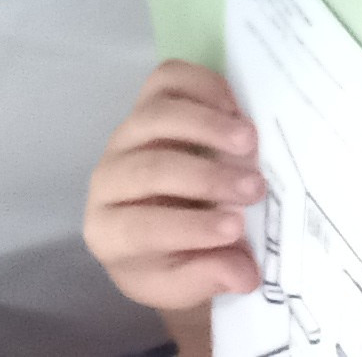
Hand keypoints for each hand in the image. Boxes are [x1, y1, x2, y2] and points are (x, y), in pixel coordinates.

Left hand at [83, 61, 269, 318]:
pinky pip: (167, 79)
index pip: (141, 228)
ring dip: (207, 127)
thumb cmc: (169, 256)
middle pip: (150, 169)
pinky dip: (202, 86)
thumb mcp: (182, 282)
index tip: (236, 228)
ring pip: (157, 116)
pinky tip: (235, 109)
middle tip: (254, 189)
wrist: (161, 223)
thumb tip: (245, 274)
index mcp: (108, 231)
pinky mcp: (147, 102)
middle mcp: (108, 179)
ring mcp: (126, 134)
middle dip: (207, 178)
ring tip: (250, 143)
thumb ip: (209, 277)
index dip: (188, 227)